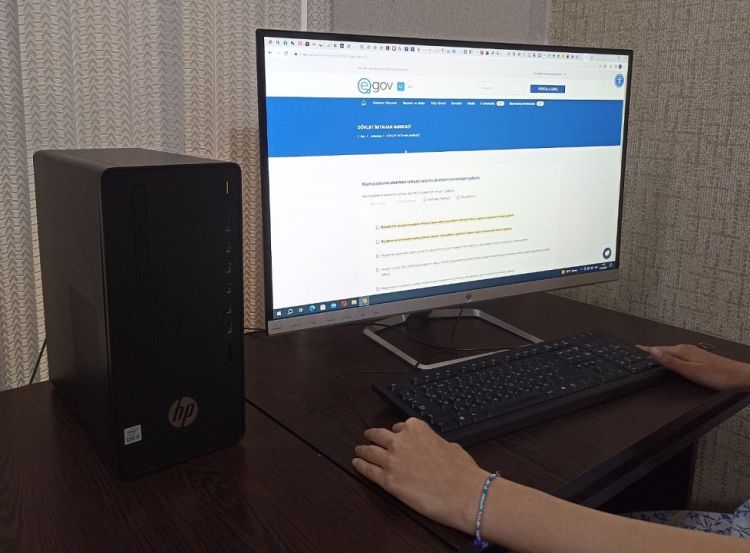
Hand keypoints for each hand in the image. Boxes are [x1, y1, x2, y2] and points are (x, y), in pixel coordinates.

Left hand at [353, 417, 487, 533]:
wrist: (462, 493)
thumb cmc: (461, 471)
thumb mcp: (450, 445)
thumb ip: (435, 442)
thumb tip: (432, 446)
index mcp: (416, 428)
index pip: (400, 427)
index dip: (396, 432)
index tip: (394, 435)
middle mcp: (400, 441)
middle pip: (380, 436)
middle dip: (373, 436)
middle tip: (368, 436)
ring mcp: (391, 461)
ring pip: (370, 451)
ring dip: (363, 450)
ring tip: (359, 450)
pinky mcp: (388, 481)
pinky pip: (368, 471)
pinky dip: (361, 466)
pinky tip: (357, 463)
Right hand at [639, 344, 749, 390]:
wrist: (739, 377)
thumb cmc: (717, 375)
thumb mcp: (690, 371)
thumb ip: (670, 362)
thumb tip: (652, 351)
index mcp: (682, 351)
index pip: (658, 349)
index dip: (646, 350)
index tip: (634, 348)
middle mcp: (686, 349)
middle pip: (664, 350)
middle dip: (651, 351)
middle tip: (638, 352)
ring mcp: (693, 353)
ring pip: (672, 352)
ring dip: (661, 353)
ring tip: (650, 355)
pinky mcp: (699, 358)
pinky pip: (679, 356)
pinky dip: (671, 357)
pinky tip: (672, 361)